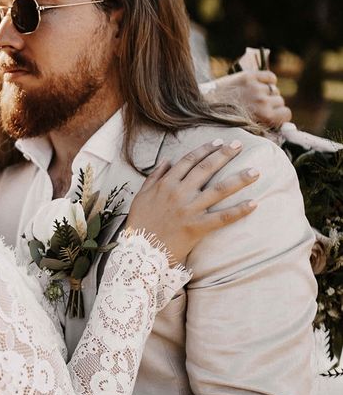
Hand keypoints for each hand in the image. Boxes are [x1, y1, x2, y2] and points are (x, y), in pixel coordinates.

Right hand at [127, 139, 259, 264]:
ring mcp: (189, 210)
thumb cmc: (140, 224)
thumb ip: (154, 177)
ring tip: (255, 172)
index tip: (218, 142)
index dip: (205, 149)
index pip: (189, 161)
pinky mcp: (197, 227)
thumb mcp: (141, 196)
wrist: (139, 251)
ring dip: (239, 179)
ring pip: (219, 190)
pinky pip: (222, 217)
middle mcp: (179, 193)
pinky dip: (239, 211)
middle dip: (224, 155)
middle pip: (206, 168)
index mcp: (166, 184)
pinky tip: (254, 204)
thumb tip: (167, 161)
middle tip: (239, 145)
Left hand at [209, 71, 291, 129]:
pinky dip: (268, 80)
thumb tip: (283, 130)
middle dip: (272, 105)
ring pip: (274, 89)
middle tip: (259, 107)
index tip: (273, 115)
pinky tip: (259, 84)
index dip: (280, 115)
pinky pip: (270, 76)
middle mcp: (263, 100)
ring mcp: (256, 87)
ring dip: (268, 93)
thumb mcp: (247, 130)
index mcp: (265, 116)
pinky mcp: (250, 76)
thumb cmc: (225, 121)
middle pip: (280, 101)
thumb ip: (266, 129)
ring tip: (254, 97)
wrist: (203, 106)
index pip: (287, 114)